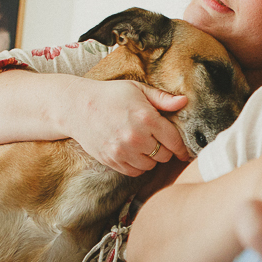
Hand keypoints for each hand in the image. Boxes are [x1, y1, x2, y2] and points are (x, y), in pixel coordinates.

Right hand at [60, 78, 190, 175]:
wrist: (77, 107)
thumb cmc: (110, 95)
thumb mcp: (138, 90)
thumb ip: (162, 98)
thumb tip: (184, 102)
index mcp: (147, 118)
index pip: (175, 141)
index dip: (182, 147)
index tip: (184, 150)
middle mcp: (136, 137)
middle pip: (164, 155)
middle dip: (165, 149)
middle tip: (159, 141)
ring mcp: (123, 151)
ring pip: (150, 165)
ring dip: (151, 158)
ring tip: (145, 145)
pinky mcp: (112, 160)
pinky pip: (135, 171)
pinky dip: (138, 165)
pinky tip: (134, 153)